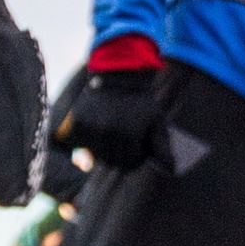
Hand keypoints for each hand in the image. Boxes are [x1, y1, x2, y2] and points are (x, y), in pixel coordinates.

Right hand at [52, 54, 174, 174]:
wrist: (116, 77)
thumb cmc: (140, 102)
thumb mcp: (157, 121)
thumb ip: (163, 147)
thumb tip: (170, 169)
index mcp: (129, 134)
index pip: (129, 164)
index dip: (135, 155)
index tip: (137, 141)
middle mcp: (107, 133)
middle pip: (111, 162)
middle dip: (120, 153)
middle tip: (123, 134)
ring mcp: (89, 129)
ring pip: (95, 156)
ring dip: (103, 149)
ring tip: (111, 130)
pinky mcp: (74, 125)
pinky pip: (79, 147)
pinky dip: (86, 144)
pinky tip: (97, 129)